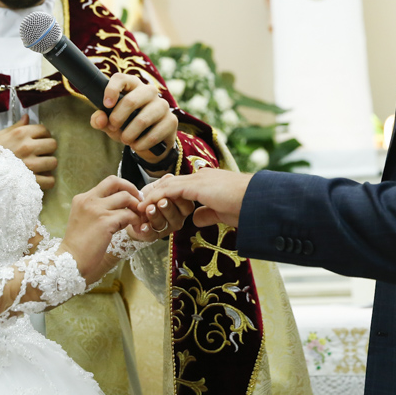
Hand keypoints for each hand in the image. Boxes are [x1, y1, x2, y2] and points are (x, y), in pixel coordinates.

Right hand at [0, 114, 57, 189]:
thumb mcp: (0, 136)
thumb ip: (16, 127)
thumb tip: (26, 117)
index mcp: (20, 134)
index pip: (44, 129)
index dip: (44, 134)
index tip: (40, 139)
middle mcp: (27, 147)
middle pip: (52, 145)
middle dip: (48, 148)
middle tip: (41, 153)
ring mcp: (30, 164)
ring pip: (53, 162)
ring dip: (48, 165)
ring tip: (41, 166)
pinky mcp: (30, 181)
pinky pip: (50, 181)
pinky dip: (47, 181)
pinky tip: (40, 178)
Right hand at [61, 175, 143, 282]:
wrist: (70, 260)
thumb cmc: (79, 244)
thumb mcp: (84, 219)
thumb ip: (98, 208)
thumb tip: (120, 205)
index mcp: (82, 198)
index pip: (108, 182)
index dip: (123, 186)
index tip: (131, 196)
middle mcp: (89, 200)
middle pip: (116, 182)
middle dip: (132, 189)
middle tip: (140, 201)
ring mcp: (97, 210)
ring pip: (125, 197)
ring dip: (136, 207)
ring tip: (139, 218)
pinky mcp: (105, 222)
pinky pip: (128, 215)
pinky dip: (136, 220)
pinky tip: (136, 227)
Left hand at [90, 74, 177, 170]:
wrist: (150, 142)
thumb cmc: (127, 125)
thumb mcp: (110, 124)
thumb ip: (100, 120)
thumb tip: (99, 119)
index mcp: (132, 86)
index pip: (121, 79)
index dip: (111, 90)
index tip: (106, 105)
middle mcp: (149, 91)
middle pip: (131, 100)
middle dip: (118, 118)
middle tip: (113, 128)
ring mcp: (162, 105)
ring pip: (142, 120)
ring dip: (129, 134)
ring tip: (125, 140)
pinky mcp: (171, 120)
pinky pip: (154, 134)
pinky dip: (141, 143)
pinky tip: (137, 145)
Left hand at [130, 174, 193, 240]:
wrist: (133, 208)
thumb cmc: (149, 197)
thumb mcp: (157, 187)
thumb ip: (164, 182)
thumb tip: (170, 177)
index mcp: (181, 207)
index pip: (186, 205)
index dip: (179, 199)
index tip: (169, 193)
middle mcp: (177, 219)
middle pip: (176, 216)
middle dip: (168, 208)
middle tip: (161, 202)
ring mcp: (165, 229)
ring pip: (163, 224)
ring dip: (155, 216)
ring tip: (148, 209)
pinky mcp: (153, 236)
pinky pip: (151, 235)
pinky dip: (147, 230)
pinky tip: (143, 226)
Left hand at [139, 170, 253, 228]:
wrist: (257, 202)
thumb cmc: (246, 208)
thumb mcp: (222, 212)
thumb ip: (208, 213)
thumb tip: (195, 218)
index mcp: (209, 180)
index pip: (181, 184)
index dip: (166, 193)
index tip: (154, 203)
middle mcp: (202, 176)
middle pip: (170, 182)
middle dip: (154, 192)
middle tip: (139, 202)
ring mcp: (198, 179)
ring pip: (166, 185)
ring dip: (151, 196)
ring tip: (138, 206)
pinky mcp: (195, 186)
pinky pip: (168, 191)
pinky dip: (155, 199)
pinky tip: (146, 206)